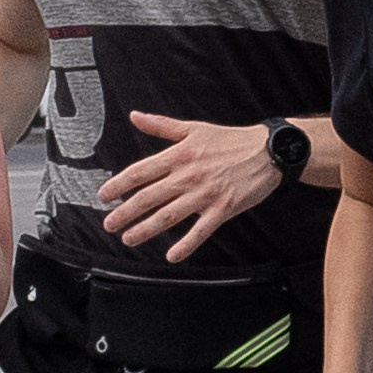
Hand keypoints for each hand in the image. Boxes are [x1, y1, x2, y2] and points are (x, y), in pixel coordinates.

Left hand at [102, 114, 277, 260]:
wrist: (268, 151)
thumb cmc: (231, 140)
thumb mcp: (193, 127)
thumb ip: (161, 125)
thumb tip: (135, 116)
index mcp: (179, 155)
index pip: (141, 171)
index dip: (119, 184)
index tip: (104, 196)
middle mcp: (188, 176)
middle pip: (149, 197)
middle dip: (125, 212)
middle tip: (110, 224)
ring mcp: (205, 194)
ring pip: (169, 216)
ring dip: (146, 229)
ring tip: (129, 238)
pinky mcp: (223, 209)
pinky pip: (201, 230)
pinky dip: (186, 244)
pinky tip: (172, 255)